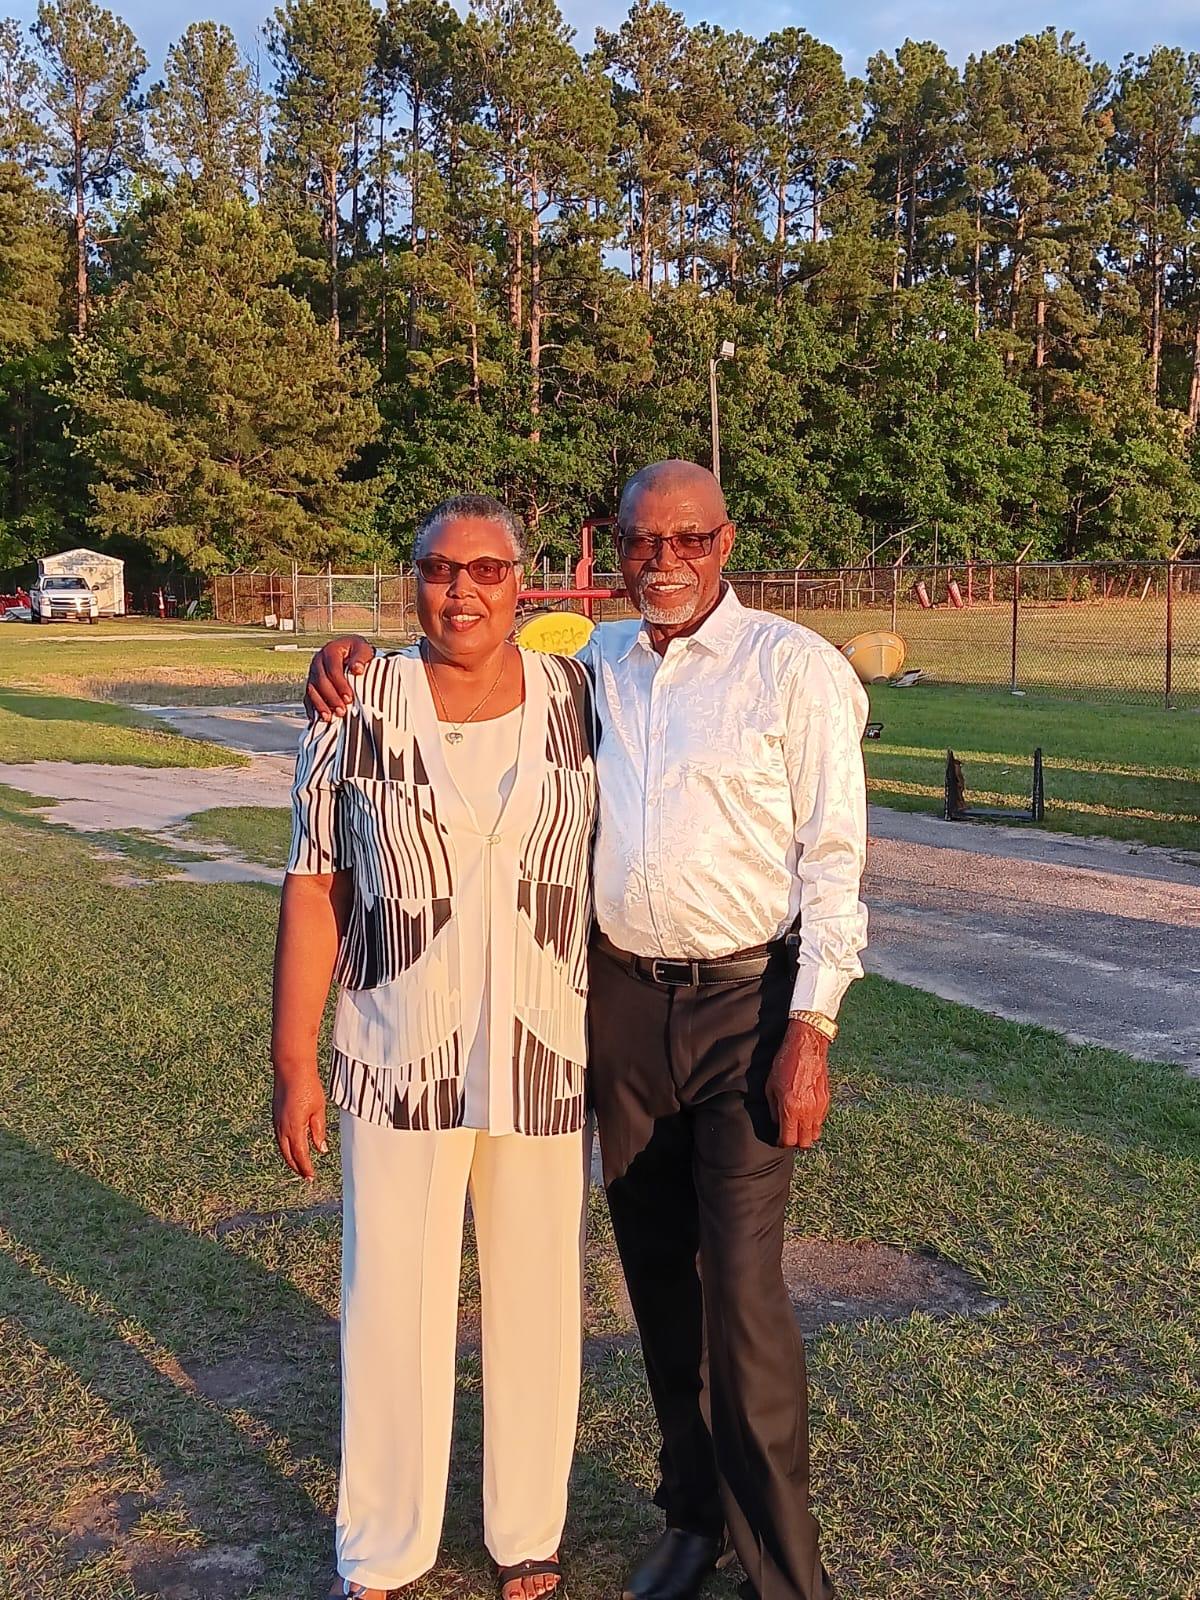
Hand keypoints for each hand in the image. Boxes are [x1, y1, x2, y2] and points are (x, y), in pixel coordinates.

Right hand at [272, 1063, 327, 1180]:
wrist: (290, 1067)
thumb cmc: (308, 1085)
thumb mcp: (319, 1109)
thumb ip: (318, 1131)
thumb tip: (321, 1149)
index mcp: (294, 1127)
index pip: (300, 1155)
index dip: (305, 1168)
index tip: (311, 1177)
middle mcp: (282, 1127)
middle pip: (288, 1154)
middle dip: (297, 1167)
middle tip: (306, 1176)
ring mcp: (276, 1121)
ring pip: (282, 1146)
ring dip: (290, 1157)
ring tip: (300, 1165)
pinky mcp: (275, 1115)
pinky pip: (279, 1137)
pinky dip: (286, 1146)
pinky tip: (292, 1147)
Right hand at [305, 634, 374, 721]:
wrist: (350, 652)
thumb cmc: (357, 652)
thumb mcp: (363, 649)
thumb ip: (361, 658)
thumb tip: (357, 669)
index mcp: (330, 651)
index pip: (333, 670)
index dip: (340, 685)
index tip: (349, 698)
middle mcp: (318, 662)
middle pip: (321, 681)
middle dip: (331, 698)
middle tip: (341, 711)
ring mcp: (313, 673)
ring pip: (312, 690)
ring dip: (320, 705)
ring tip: (329, 717)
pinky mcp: (312, 684)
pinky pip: (308, 697)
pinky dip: (312, 708)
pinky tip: (318, 717)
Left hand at [765, 1021, 831, 1149]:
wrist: (807, 1047)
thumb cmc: (786, 1063)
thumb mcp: (771, 1086)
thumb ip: (773, 1109)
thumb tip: (777, 1123)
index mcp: (791, 1108)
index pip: (789, 1140)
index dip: (782, 1142)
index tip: (778, 1138)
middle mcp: (807, 1111)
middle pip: (805, 1143)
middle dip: (795, 1142)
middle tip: (788, 1133)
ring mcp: (819, 1107)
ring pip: (815, 1134)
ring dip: (806, 1133)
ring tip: (797, 1124)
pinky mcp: (827, 1100)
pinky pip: (821, 1120)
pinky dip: (813, 1122)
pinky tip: (805, 1112)